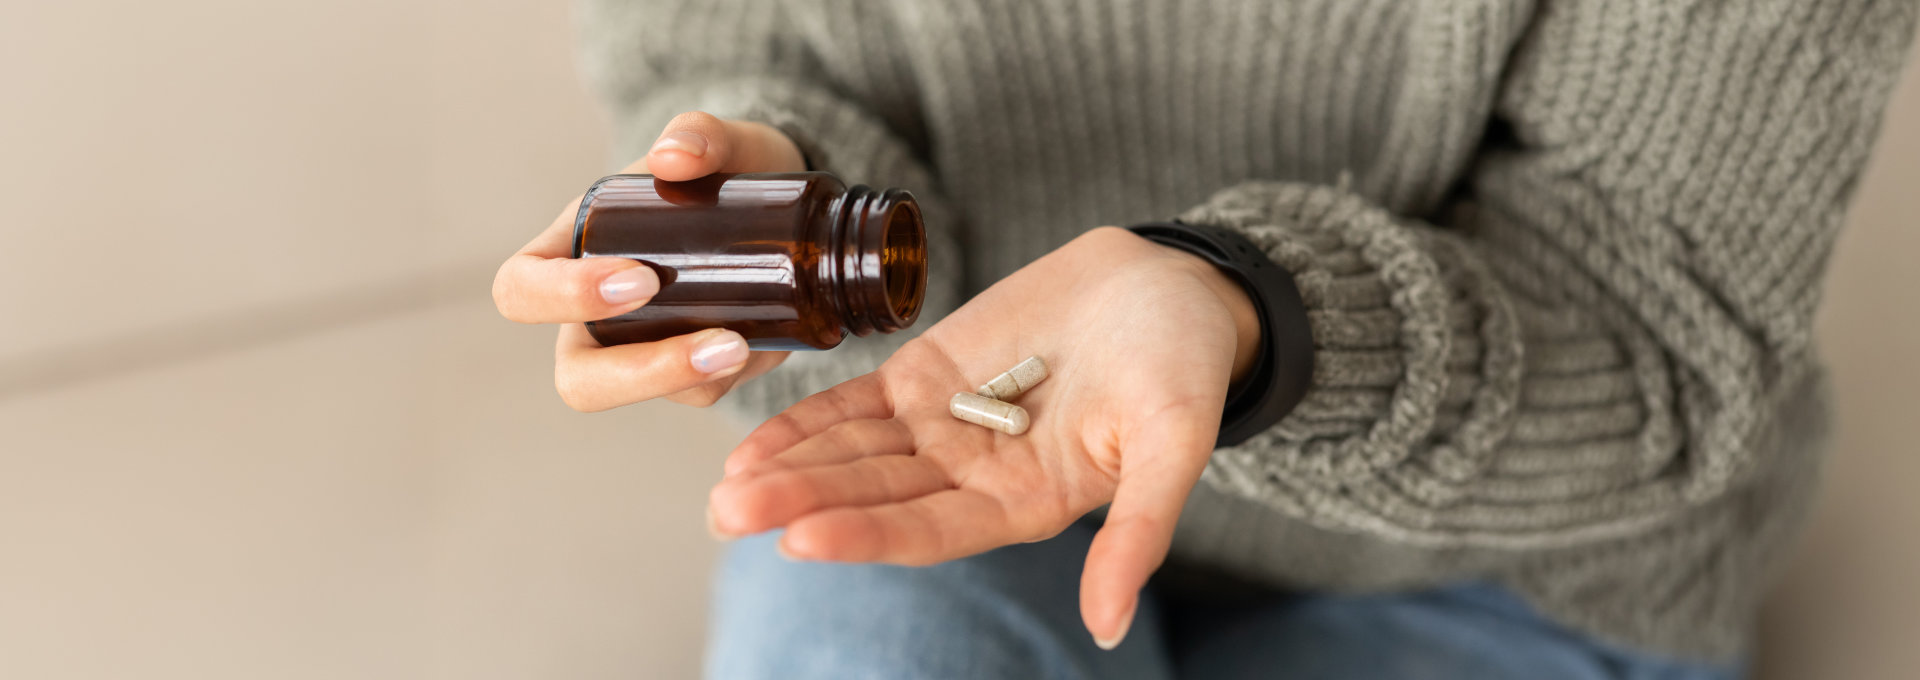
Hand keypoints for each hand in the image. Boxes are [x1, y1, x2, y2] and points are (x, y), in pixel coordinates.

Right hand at [492, 112, 807, 409]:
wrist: (778, 202)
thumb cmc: (722, 168)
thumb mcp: (718, 142)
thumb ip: (700, 134)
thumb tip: (675, 155)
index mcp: (570, 251)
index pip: (521, 290)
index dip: (563, 296)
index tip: (640, 278)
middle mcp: (594, 314)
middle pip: (577, 376)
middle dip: (635, 370)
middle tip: (704, 334)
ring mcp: (642, 349)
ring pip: (639, 395)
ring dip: (685, 379)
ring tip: (742, 346)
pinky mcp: (693, 371)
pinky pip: (695, 394)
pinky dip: (724, 377)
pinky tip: (762, 346)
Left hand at [708, 227, 1262, 647]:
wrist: (1171, 285)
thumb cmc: (1184, 367)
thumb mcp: (1177, 445)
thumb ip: (1139, 533)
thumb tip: (1110, 630)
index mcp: (1025, 506)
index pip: (930, 532)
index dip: (867, 535)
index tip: (802, 537)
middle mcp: (972, 478)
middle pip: (873, 497)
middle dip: (801, 505)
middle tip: (730, 512)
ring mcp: (942, 426)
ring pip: (851, 454)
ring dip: (788, 469)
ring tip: (723, 487)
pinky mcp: (925, 374)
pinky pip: (853, 405)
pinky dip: (804, 420)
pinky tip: (750, 443)